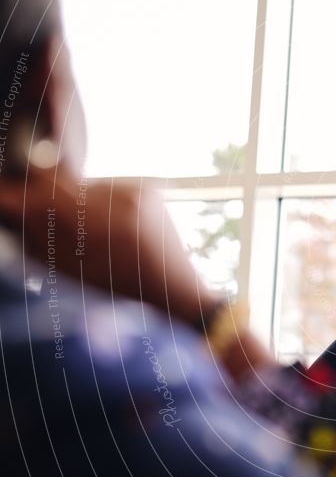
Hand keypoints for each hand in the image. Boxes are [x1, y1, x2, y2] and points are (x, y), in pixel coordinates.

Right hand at [0, 165, 274, 378]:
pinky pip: (107, 189)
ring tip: (93, 238)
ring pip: (86, 187)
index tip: (2, 198)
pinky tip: (112, 230)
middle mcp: (128, 200)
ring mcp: (140, 190)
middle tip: (49, 229)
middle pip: (67, 187)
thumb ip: (40, 237)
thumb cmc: (123, 289)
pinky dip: (99, 206)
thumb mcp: (74, 271)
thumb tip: (10, 205)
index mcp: (109, 225)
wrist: (176, 288)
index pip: (51, 194)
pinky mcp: (148, 188)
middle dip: (51, 205)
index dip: (19, 196)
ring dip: (78, 206)